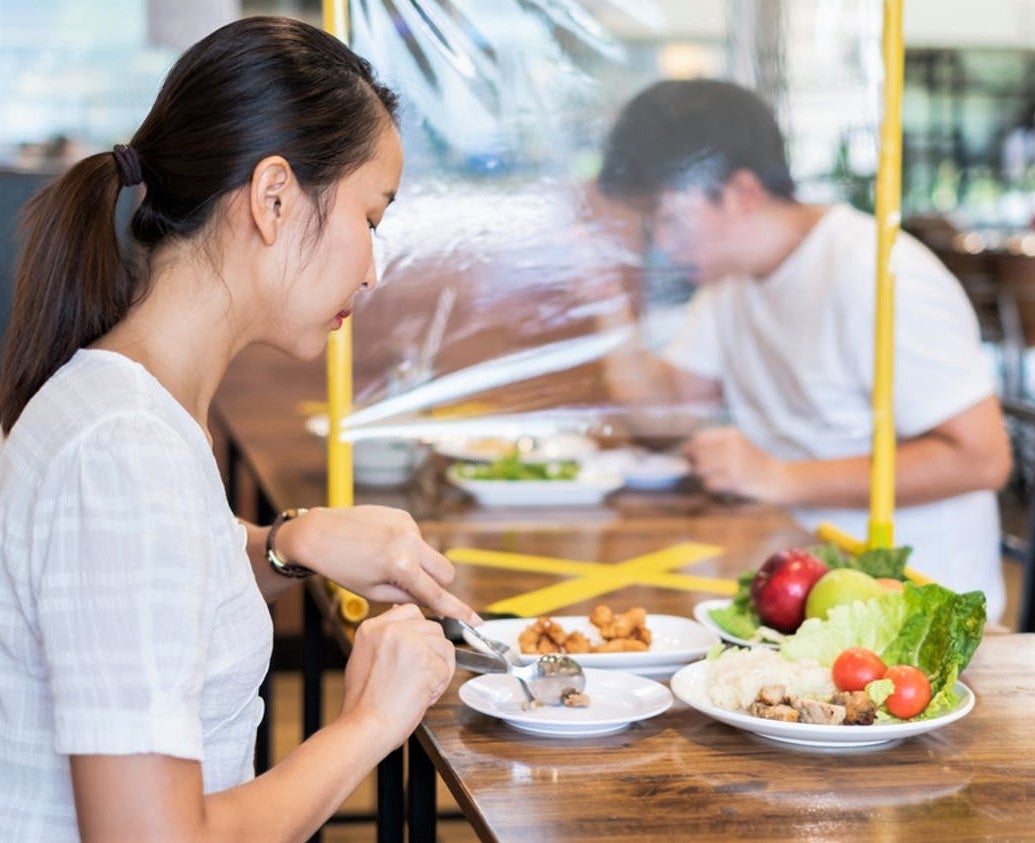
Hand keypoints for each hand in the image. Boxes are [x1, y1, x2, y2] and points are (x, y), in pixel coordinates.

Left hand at [279, 506, 478, 623]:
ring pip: (431, 555)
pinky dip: (407, 548)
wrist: (319, 533)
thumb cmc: (341, 568)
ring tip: (386, 563)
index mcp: (400, 566)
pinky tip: (382, 547)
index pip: (437, 594)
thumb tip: (430, 600)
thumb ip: (407, 596)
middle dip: (437, 584)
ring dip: (419, 564)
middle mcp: (409, 542)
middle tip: (413, 589)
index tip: (476, 621)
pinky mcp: (403, 515)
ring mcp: (408, 525)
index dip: (458, 610)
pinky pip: (417, 539)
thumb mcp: (373, 592)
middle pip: (446, 572)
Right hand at [338, 604, 455, 746]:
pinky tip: (422, 696)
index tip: (420, 648)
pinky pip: (446, 668)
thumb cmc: (364, 703)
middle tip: (420, 676)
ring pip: (444, 646)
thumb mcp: (364, 658)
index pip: (411, 611)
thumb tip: (402, 620)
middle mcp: (391, 630)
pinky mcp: (426, 662)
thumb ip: (384, 638)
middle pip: (432, 628)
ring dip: (440, 669)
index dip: (421, 632)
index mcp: (373, 627)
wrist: (364, 727)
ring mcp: (410, 644)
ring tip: (422, 688)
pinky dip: (440, 686)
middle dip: (433, 652)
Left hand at [683, 426, 785, 501]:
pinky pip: (710, 483)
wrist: (780, 476)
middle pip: (697, 454)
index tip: (687, 454)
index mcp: (732, 434)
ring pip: (701, 470)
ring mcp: (733, 463)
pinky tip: (722, 485)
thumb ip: (719, 442)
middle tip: (701, 469)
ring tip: (715, 477)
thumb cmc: (758, 460)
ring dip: (704, 476)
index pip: (699, 438)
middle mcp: (731, 447)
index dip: (689, 447)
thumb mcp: (741, 442)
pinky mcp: (735, 480)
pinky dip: (712, 486)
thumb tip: (691, 449)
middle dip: (695, 463)